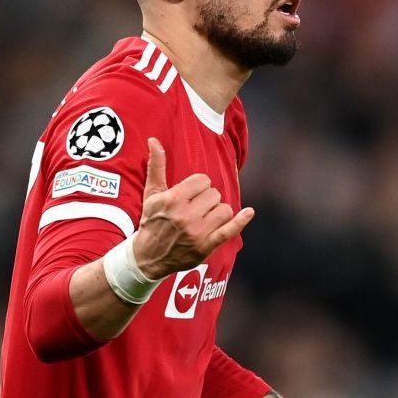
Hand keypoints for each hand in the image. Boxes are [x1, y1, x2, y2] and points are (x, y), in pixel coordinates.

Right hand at [132, 138, 254, 278]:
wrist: (148, 256)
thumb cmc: (151, 221)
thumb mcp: (151, 194)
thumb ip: (156, 166)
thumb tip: (154, 140)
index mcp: (174, 199)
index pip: (203, 181)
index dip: (198, 186)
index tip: (191, 194)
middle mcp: (187, 216)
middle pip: (214, 194)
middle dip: (207, 199)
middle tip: (195, 208)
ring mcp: (198, 232)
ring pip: (224, 209)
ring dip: (218, 211)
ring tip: (205, 217)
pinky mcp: (206, 246)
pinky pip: (230, 230)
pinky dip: (241, 221)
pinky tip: (249, 212)